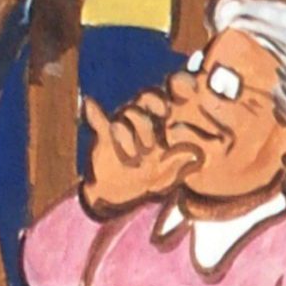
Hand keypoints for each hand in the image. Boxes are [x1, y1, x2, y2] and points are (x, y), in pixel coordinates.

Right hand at [79, 93, 198, 216]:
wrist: (117, 193)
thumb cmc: (146, 178)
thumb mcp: (165, 175)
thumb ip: (178, 165)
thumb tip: (195, 155)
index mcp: (160, 126)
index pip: (167, 102)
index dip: (174, 92)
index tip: (180, 96)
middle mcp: (141, 120)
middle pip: (146, 99)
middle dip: (152, 108)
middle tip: (157, 127)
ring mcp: (122, 125)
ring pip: (127, 113)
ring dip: (131, 132)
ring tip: (133, 157)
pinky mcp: (103, 134)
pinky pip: (98, 120)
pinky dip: (94, 113)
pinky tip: (90, 104)